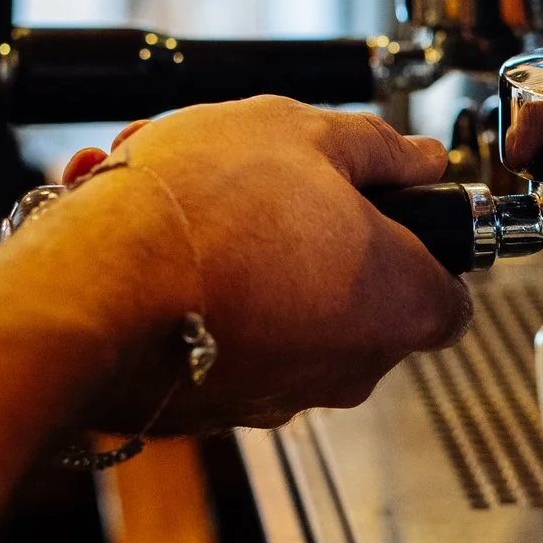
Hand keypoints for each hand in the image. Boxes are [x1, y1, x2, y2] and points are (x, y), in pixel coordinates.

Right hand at [58, 99, 468, 430]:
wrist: (91, 290)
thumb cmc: (202, 213)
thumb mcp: (301, 133)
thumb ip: (376, 148)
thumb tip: (417, 158)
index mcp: (401, 304)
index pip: (451, 291)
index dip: (425, 241)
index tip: (392, 208)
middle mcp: (351, 369)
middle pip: (362, 298)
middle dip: (322, 239)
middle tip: (274, 188)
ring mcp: (282, 397)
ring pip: (285, 314)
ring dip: (254, 259)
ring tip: (197, 202)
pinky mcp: (215, 410)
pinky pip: (226, 339)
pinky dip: (206, 297)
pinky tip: (164, 246)